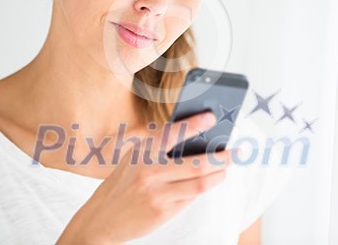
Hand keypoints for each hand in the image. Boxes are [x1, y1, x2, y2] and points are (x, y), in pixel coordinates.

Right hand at [56, 111, 235, 243]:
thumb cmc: (121, 186)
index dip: (194, 123)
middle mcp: (149, 171)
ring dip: (218, 175)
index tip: (211, 117)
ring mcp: (157, 193)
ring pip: (200, 183)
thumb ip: (157, 150)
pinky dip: (200, 190)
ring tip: (226, 170)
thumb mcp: (133, 161)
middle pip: (197, 163)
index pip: (172, 133)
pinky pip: (190, 199)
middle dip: (223, 157)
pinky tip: (206, 184)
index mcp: (142, 152)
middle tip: (237, 152)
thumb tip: (194, 141)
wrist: (100, 220)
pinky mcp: (162, 211)